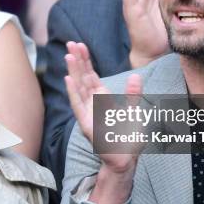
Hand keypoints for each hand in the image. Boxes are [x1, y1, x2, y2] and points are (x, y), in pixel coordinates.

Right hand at [64, 41, 142, 172]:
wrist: (125, 160)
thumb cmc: (128, 138)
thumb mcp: (134, 113)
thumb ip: (133, 94)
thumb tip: (135, 76)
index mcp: (101, 99)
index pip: (91, 75)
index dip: (86, 60)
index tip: (80, 45)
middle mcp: (92, 104)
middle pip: (82, 78)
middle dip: (78, 60)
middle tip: (71, 43)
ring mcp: (87, 114)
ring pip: (78, 89)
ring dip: (73, 72)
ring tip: (69, 55)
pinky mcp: (86, 125)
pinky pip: (79, 106)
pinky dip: (73, 93)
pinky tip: (69, 80)